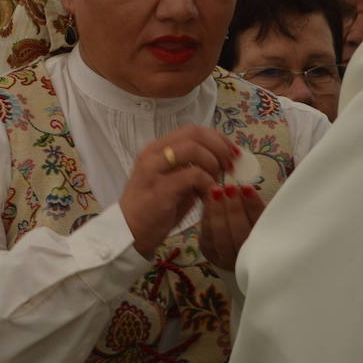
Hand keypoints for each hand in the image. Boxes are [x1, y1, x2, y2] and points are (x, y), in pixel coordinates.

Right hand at [120, 126, 234, 255]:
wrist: (130, 233)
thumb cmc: (153, 209)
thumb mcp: (173, 182)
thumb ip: (192, 169)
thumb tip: (222, 163)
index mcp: (157, 148)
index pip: (192, 130)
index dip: (217, 138)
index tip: (232, 152)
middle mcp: (153, 153)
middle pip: (194, 134)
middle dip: (218, 147)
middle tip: (230, 165)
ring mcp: (154, 169)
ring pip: (193, 149)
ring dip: (213, 163)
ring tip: (216, 180)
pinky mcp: (160, 188)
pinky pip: (193, 175)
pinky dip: (207, 182)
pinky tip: (208, 194)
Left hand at [198, 183, 266, 271]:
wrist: (239, 241)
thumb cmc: (256, 222)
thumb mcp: (263, 214)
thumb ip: (259, 206)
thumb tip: (246, 188)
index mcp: (267, 249)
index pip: (261, 227)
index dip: (253, 207)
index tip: (246, 187)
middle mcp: (248, 260)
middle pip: (240, 236)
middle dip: (234, 209)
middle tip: (230, 187)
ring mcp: (227, 259)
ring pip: (221, 239)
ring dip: (218, 212)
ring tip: (216, 190)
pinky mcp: (210, 254)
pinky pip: (207, 236)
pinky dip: (207, 216)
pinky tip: (209, 198)